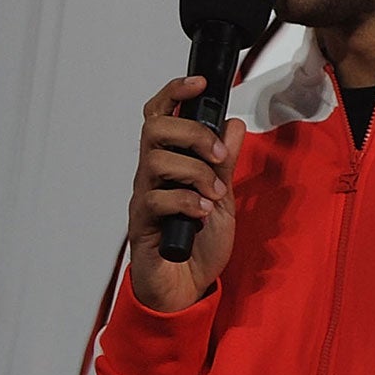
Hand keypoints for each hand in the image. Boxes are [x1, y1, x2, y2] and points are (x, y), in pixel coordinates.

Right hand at [127, 75, 246, 313]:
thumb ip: (225, 163)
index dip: (175, 93)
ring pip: (155, 160)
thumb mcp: (223, 199)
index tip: (199, 84)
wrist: (186, 291)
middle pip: (154, 129)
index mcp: (170, 164)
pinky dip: (186, 202)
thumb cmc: (199, 246)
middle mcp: (151, 175)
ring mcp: (144, 198)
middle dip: (192, 134)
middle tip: (218, 156)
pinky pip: (156, 199)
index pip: (160, 115)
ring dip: (194, 172)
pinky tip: (202, 215)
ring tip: (213, 196)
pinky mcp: (141, 224)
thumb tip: (233, 124)